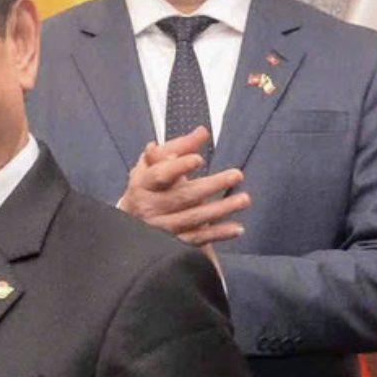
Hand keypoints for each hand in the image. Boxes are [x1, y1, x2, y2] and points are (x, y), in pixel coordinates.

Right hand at [114, 127, 248, 248]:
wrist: (132, 220)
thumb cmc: (148, 186)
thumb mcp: (155, 162)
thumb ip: (179, 146)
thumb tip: (202, 132)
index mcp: (143, 184)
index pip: (160, 175)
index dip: (178, 167)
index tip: (199, 159)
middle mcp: (150, 207)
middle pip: (182, 196)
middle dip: (211, 185)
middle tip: (236, 175)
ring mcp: (161, 227)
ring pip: (193, 218)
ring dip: (221, 209)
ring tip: (244, 199)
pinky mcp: (172, 243)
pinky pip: (197, 238)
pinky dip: (218, 234)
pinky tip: (236, 227)